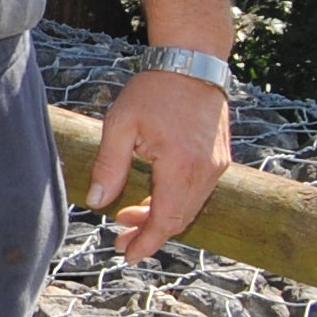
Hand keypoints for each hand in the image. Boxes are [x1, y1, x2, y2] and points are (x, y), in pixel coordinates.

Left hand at [90, 64, 229, 260]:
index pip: (165, 221)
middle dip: (149, 234)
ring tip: (129, 216)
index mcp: (181, 167)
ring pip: (189, 207)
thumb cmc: (155, 89)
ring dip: (161, 217)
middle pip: (179, 219)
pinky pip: (197, 191)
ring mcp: (217, 165)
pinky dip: (175, 200)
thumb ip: (109, 166)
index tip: (127, 256)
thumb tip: (96, 202)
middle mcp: (206, 171)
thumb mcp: (121, 125)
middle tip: (120, 238)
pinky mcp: (220, 157)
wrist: (193, 60)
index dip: (146, 243)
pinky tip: (152, 196)